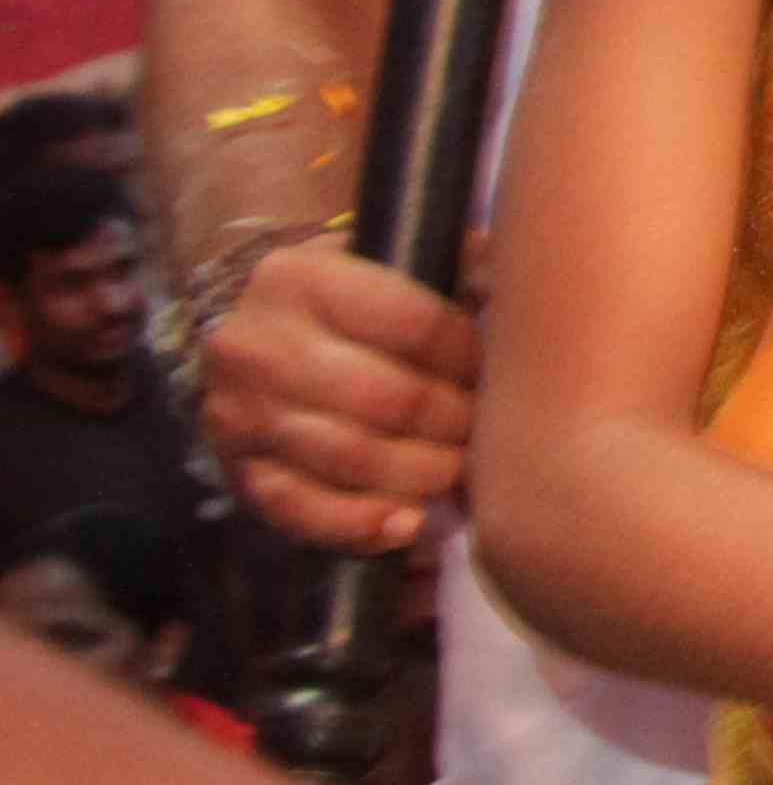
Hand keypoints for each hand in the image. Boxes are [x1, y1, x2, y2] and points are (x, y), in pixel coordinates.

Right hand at [199, 242, 474, 552]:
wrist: (255, 336)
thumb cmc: (351, 300)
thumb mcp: (392, 260)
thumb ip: (459, 264)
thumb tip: (522, 280)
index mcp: (300, 279)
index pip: (416, 325)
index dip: (471, 358)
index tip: (500, 374)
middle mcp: (257, 346)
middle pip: (387, 398)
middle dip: (454, 422)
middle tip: (489, 432)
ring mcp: (240, 415)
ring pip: (351, 458)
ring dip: (422, 474)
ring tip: (461, 472)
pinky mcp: (239, 473)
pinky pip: (303, 511)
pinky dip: (363, 523)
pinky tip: (409, 524)